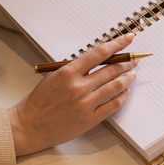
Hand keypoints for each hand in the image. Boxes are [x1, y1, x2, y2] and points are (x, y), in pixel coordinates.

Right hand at [7, 33, 137, 155]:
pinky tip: (125, 92)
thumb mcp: (54, 76)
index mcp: (68, 72)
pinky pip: (113, 105)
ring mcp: (86, 103)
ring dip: (128, 78)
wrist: (29, 125)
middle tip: (134, 60)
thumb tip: (98, 62)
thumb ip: (75, 69)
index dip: (117, 44)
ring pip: (116, 86)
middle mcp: (79, 87)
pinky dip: (123, 96)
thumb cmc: (39, 100)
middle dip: (127, 62)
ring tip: (133, 74)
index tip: (128, 38)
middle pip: (111, 69)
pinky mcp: (90, 119)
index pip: (100, 53)